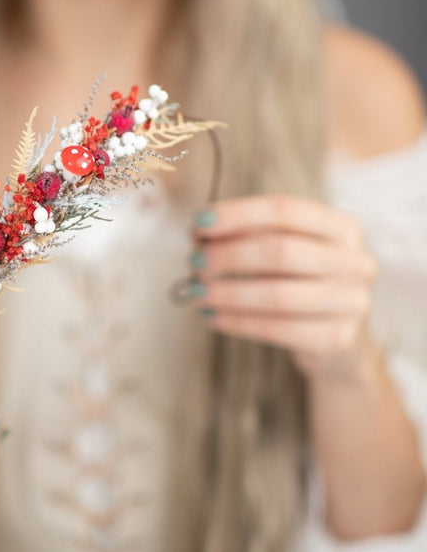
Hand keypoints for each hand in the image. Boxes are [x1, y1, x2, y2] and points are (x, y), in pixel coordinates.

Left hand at [187, 195, 379, 380]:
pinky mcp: (338, 338)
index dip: (239, 214)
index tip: (198, 222)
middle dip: (230, 255)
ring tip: (197, 292)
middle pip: (282, 250)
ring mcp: (352, 301)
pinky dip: (238, 322)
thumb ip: (247, 236)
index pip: (285, 210)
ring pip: (279, 294)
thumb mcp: (283, 251)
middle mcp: (356, 261)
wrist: (337, 340)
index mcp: (342, 227)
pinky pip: (279, 329)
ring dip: (229, 292)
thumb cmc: (300, 283)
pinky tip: (213, 317)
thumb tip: (198, 233)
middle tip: (195, 262)